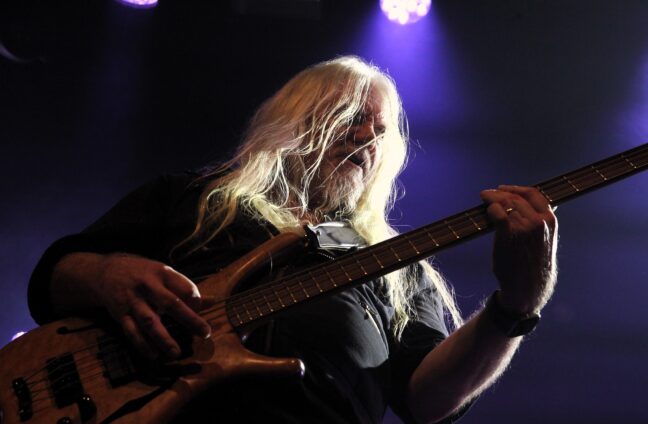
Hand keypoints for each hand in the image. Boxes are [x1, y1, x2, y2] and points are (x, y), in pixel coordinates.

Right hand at [92, 254, 211, 358]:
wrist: (104, 272)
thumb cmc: (142, 273)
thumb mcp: (164, 274)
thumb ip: (186, 289)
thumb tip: (213, 302)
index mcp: (162, 274)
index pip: (185, 288)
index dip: (197, 302)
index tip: (201, 312)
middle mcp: (148, 286)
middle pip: (171, 304)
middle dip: (189, 320)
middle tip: (205, 333)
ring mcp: (133, 301)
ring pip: (150, 322)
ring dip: (164, 339)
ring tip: (176, 353)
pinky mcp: (120, 314)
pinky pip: (132, 332)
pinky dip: (143, 345)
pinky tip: (154, 355)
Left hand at [480, 185, 557, 314]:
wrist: (529, 286)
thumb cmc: (534, 264)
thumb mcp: (544, 240)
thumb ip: (537, 223)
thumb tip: (523, 208)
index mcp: (550, 220)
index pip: (532, 194)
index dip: (515, 188)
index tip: (503, 188)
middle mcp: (538, 220)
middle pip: (514, 197)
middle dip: (498, 194)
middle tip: (486, 195)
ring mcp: (524, 226)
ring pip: (504, 204)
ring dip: (491, 201)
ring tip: (484, 202)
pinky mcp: (509, 232)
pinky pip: (496, 212)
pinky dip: (490, 210)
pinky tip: (487, 212)